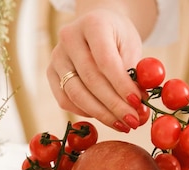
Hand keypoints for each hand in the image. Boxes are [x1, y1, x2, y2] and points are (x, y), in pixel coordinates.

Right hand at [46, 9, 144, 132]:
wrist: (99, 27)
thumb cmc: (118, 38)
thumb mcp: (131, 46)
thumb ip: (134, 73)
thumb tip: (137, 106)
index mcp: (93, 24)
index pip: (105, 60)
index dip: (121, 85)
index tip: (137, 103)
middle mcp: (69, 38)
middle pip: (90, 80)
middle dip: (114, 105)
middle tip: (133, 121)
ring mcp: (56, 56)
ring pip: (76, 94)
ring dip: (101, 114)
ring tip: (122, 124)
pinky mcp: (51, 73)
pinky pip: (65, 100)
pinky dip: (86, 113)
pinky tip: (105, 117)